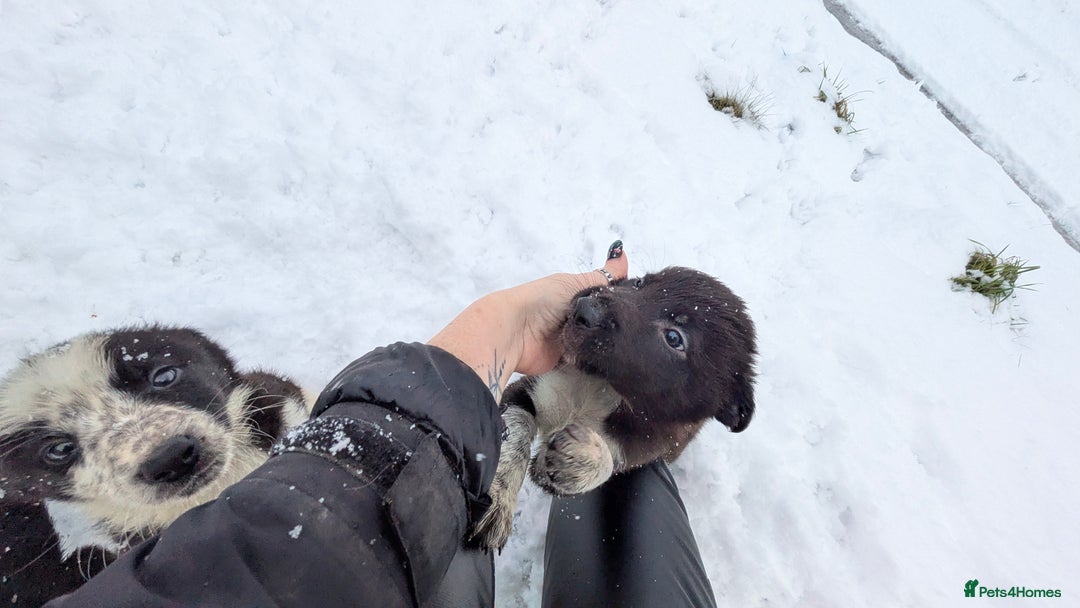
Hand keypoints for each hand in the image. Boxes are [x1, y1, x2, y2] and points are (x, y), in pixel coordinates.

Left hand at [429, 241, 627, 398]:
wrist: (515, 331)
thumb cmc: (543, 300)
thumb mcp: (576, 283)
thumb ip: (603, 277)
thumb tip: (622, 254)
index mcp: (575, 295)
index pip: (606, 297)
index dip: (621, 300)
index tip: (639, 303)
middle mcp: (575, 317)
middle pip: (605, 322)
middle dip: (616, 324)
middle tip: (636, 327)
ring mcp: (571, 339)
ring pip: (599, 341)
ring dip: (606, 342)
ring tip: (624, 341)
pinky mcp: (567, 360)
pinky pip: (588, 360)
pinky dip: (595, 358)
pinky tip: (609, 355)